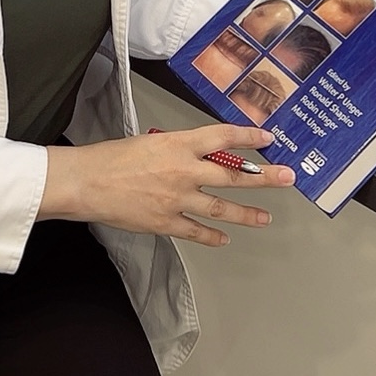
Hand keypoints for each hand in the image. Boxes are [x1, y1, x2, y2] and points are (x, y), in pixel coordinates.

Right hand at [39, 125, 296, 246]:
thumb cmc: (113, 157)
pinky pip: (196, 231)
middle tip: (288, 178)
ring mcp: (178, 199)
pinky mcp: (166, 222)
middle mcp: (186, 170)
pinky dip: (212, 237)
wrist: (87, 181)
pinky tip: (224, 239)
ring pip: (222, 208)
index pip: (224, 136)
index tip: (268, 137)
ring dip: (247, 214)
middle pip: (234, 173)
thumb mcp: (152, 143)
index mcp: (180, 143)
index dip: (249, 136)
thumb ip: (178, 150)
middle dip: (265, 178)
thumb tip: (198, 158)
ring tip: (265, 218)